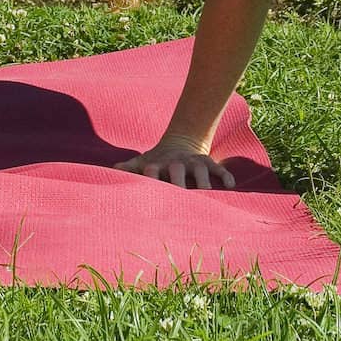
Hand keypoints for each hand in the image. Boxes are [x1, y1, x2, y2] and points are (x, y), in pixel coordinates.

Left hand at [115, 136, 234, 188]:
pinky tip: (231, 186)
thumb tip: (110, 173)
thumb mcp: (142, 162)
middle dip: (178, 183)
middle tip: (180, 199)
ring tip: (207, 193)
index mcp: (158, 165)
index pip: (152, 171)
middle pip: (177, 171)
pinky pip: (219, 168)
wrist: (180, 141)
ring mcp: (193, 162)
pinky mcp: (208, 162)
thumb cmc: (157, 160)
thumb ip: (128, 169)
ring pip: (200, 170)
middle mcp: (176, 163)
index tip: (148, 193)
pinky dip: (225, 176)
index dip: (149, 179)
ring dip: (204, 181)